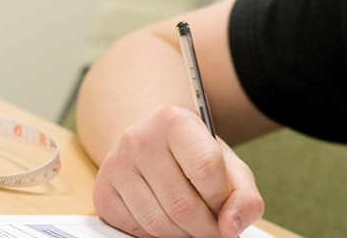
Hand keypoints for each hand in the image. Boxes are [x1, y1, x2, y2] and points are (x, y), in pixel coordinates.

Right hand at [93, 105, 264, 237]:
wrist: (152, 146)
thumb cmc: (194, 156)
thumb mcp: (228, 167)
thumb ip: (244, 196)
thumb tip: (231, 227)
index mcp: (175, 120)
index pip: (206, 168)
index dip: (222, 199)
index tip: (225, 206)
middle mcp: (139, 138)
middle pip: (182, 204)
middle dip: (206, 228)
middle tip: (214, 230)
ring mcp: (116, 165)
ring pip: (159, 223)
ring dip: (184, 235)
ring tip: (193, 226)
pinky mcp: (103, 192)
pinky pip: (138, 230)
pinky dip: (159, 236)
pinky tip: (169, 221)